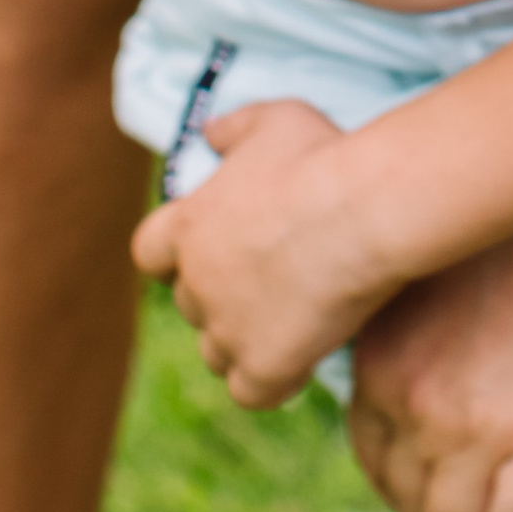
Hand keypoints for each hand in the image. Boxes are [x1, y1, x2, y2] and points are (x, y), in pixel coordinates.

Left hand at [132, 98, 398, 402]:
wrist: (364, 210)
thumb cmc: (320, 157)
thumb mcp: (273, 119)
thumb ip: (233, 128)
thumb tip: (209, 133)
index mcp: (187, 225)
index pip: (148, 251)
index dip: (176, 254)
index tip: (211, 248)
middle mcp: (196, 283)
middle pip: (190, 305)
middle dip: (222, 296)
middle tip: (273, 280)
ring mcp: (227, 330)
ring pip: (216, 352)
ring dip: (243, 342)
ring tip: (290, 321)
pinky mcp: (263, 367)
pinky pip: (252, 391)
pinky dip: (272, 381)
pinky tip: (305, 358)